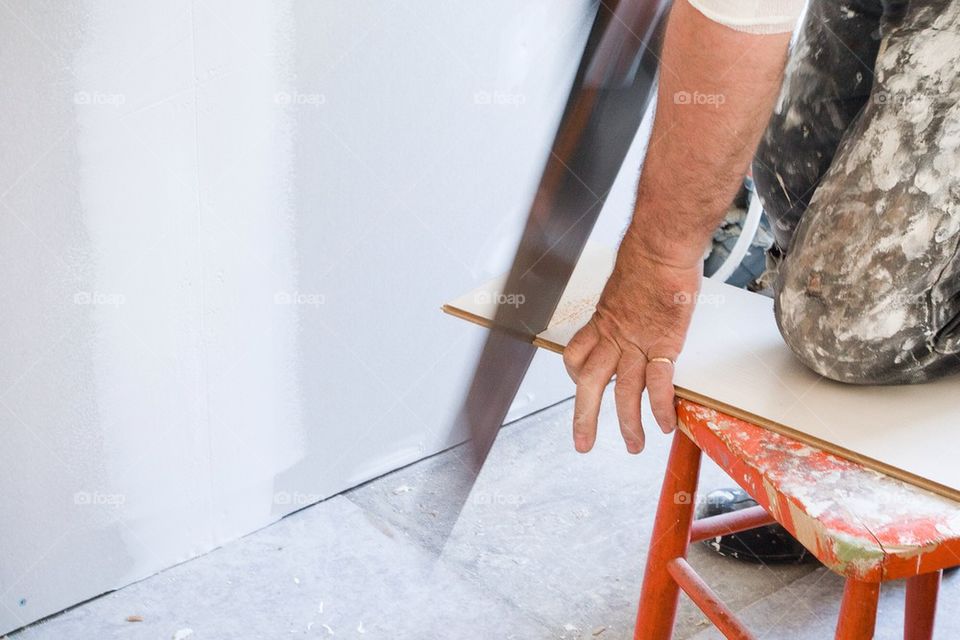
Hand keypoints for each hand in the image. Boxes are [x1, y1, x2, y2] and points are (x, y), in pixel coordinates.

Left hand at [562, 231, 701, 453]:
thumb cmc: (647, 258)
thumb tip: (637, 301)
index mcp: (603, 322)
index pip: (576, 355)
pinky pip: (658, 382)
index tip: (581, 386)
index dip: (575, 376)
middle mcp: (614, 336)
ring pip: (625, 391)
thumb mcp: (624, 283)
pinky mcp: (663, 343)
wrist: (659, 246)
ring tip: (634, 446)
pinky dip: (660, 407)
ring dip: (627, 423)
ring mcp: (638, 342)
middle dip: (584, 417)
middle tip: (583, 444)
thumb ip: (628, 302)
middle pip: (590, 383)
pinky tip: (665, 424)